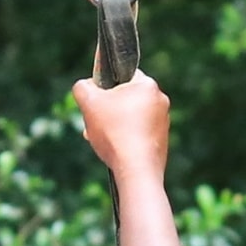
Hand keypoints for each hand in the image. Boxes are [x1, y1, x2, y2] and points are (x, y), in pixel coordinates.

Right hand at [72, 69, 171, 188]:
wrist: (137, 170)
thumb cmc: (114, 133)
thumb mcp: (88, 102)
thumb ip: (82, 87)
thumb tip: (85, 86)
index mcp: (148, 85)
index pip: (122, 75)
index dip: (104, 87)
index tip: (95, 101)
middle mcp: (161, 100)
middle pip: (125, 99)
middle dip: (106, 110)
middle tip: (94, 123)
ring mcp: (163, 122)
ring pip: (130, 118)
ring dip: (113, 126)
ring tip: (101, 139)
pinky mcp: (162, 140)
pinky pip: (138, 133)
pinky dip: (124, 139)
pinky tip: (114, 150)